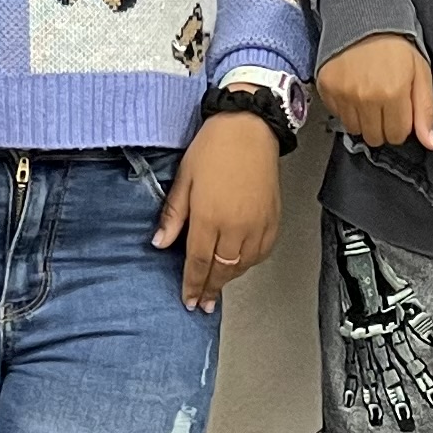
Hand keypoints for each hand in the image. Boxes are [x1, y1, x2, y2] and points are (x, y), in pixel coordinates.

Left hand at [155, 115, 282, 311]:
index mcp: (209, 217)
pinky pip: (261, 253)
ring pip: (242, 265)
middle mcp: (235, 227)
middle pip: (221, 270)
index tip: (188, 300)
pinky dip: (249, 263)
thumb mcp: (184, 179)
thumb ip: (173, 215)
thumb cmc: (214, 148)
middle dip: (209, 290)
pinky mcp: (272, 220)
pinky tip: (240, 265)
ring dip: (228, 279)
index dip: (192, 285)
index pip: (197, 263)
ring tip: (218, 287)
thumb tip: (159, 242)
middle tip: (203, 305)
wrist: (249, 128)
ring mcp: (257, 225)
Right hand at [317, 33, 432, 150]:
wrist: (363, 17)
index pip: (396, 136)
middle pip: (374, 137)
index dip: (400, 125)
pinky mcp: (327, 88)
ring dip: (363, 119)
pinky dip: (346, 108)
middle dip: (382, 126)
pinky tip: (354, 90)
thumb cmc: (396, 46)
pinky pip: (337, 115)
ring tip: (368, 96)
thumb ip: (425, 110)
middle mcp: (366, 97)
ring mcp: (344, 94)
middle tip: (384, 103)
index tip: (399, 109)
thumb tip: (430, 144)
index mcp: (393, 94)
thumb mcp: (420, 73)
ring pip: (355, 129)